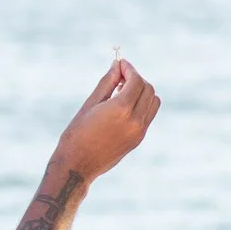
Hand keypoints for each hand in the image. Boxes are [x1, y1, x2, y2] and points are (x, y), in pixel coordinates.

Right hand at [50, 59, 160, 179]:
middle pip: (148, 89)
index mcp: (121, 109)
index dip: (129, 69)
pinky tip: (124, 106)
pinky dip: (142, 104)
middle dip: (136, 78)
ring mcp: (139, 132)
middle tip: (120, 76)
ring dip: (142, 91)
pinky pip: (148, 115)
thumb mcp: (90, 104)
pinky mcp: (139, 139)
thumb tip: (117, 65)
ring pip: (153, 102)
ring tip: (122, 91)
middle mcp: (135, 121)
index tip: (120, 64)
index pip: (136, 80)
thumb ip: (107, 82)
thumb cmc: (77, 133)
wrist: (78, 165)